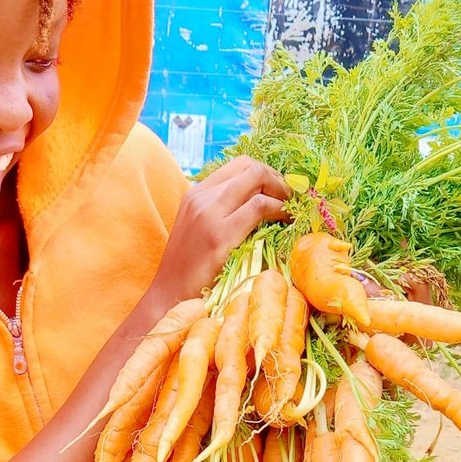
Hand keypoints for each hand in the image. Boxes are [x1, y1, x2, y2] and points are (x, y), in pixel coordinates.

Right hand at [146, 156, 290, 308]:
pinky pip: (260, 207)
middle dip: (279, 180)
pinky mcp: (219, 235)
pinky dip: (279, 210)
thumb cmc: (188, 271)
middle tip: (292, 201)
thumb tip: (259, 204)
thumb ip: (221, 213)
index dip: (267, 174)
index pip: (240, 165)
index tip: (281, 192)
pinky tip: (285, 223)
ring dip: (283, 193)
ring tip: (292, 212)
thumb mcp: (199, 231)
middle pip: (252, 167)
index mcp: (196, 194)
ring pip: (257, 179)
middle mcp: (201, 197)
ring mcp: (209, 213)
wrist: (168, 296)